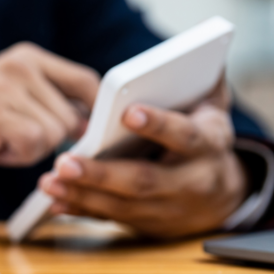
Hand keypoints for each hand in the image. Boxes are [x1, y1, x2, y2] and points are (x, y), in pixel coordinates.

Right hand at [0, 42, 98, 178]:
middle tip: (13, 136)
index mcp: (27, 56)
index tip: (88, 133)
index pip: (86, 81)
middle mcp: (18, 64)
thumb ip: (53, 103)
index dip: (94, 112)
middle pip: (73, 117)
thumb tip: (98, 121)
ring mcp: (4, 86)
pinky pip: (34, 144)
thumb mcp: (16, 101)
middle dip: (50, 139)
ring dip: (30, 149)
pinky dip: (17, 155)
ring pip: (54, 134)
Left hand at [37, 80, 247, 238]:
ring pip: (123, 205)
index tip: (127, 112)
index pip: (184, 135)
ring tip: (49, 181)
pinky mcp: (147, 223)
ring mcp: (167, 208)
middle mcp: (189, 182)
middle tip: (64, 162)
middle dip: (102, 173)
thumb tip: (208, 51)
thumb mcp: (213, 111)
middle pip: (143, 179)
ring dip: (83, 194)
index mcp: (206, 146)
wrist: (223, 197)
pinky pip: (111, 219)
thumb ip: (207, 82)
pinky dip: (81, 211)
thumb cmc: (204, 141)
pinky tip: (54, 201)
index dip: (158, 124)